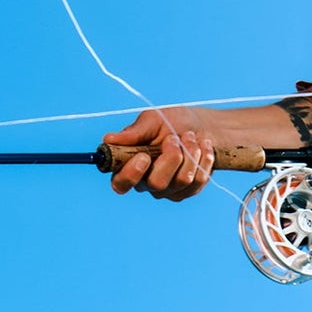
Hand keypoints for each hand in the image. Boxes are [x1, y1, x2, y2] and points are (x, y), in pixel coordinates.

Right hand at [102, 108, 216, 201]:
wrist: (201, 126)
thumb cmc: (171, 122)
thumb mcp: (152, 120)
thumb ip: (133, 132)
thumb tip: (108, 139)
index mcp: (129, 166)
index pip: (121, 183)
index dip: (131, 174)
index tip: (144, 156)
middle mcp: (147, 183)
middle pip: (157, 183)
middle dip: (171, 157)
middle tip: (175, 137)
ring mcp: (169, 190)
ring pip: (181, 181)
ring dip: (190, 153)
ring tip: (190, 137)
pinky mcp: (189, 191)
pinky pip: (199, 180)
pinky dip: (203, 158)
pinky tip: (203, 146)